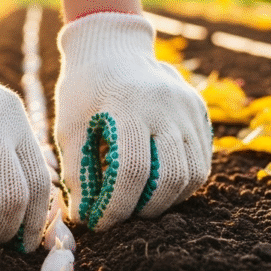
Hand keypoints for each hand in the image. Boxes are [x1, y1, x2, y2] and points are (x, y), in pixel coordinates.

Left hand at [55, 12, 211, 229]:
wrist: (112, 47)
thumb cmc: (84, 89)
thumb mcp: (69, 125)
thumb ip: (76, 171)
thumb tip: (84, 218)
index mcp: (128, 105)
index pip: (131, 170)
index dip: (115, 206)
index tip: (99, 223)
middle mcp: (166, 106)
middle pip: (170, 177)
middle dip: (145, 209)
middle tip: (123, 217)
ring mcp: (188, 108)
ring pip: (193, 174)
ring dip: (167, 200)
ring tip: (140, 205)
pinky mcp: (200, 113)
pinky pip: (201, 162)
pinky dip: (181, 184)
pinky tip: (156, 187)